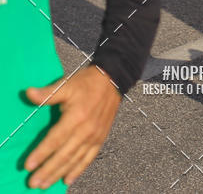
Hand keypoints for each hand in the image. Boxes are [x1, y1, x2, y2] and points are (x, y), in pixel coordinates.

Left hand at [25, 66, 121, 188]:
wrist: (113, 80)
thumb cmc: (88, 82)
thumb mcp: (66, 85)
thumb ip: (48, 93)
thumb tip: (29, 93)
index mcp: (76, 117)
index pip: (55, 139)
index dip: (41, 153)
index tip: (29, 165)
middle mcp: (86, 130)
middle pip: (64, 155)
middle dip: (47, 170)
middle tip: (34, 182)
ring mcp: (94, 136)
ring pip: (74, 160)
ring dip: (58, 173)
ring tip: (45, 184)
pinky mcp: (100, 138)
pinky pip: (88, 158)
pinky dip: (78, 171)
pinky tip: (68, 180)